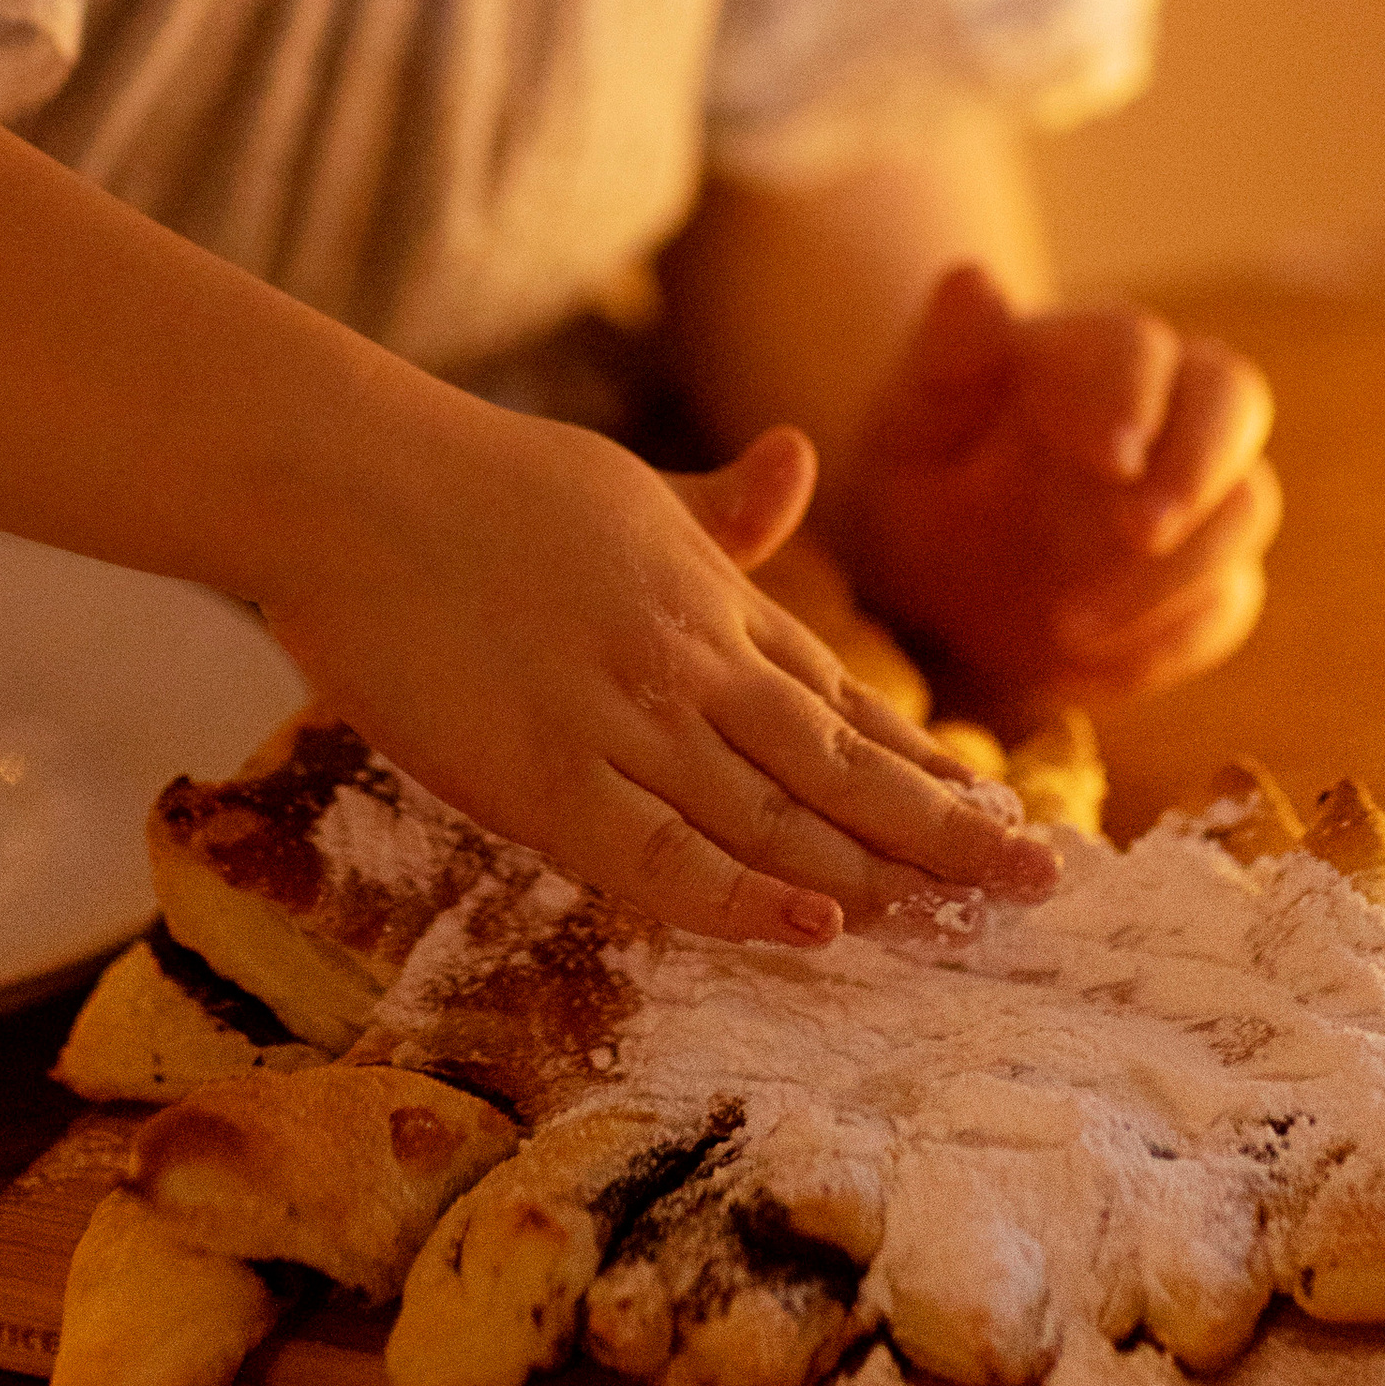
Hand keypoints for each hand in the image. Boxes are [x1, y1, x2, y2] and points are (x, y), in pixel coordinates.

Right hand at [254, 397, 1054, 951]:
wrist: (346, 478)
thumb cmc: (471, 479)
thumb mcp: (621, 483)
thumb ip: (715, 505)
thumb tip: (798, 459)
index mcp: (707, 594)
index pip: (840, 698)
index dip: (922, 762)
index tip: (997, 811)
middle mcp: (688, 657)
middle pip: (839, 760)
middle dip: (944, 826)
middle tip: (1038, 880)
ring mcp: (619, 715)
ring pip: (773, 813)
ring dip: (875, 872)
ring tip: (964, 919)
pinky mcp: (540, 772)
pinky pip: (657, 853)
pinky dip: (740, 895)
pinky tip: (816, 926)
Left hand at [838, 265, 1279, 729]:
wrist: (937, 602)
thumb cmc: (920, 490)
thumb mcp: (910, 429)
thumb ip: (945, 358)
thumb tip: (969, 276)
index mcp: (1087, 355)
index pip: (1140, 346)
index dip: (1135, 395)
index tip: (1111, 457)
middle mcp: (1163, 410)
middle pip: (1234, 399)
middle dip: (1199, 466)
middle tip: (1140, 531)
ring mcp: (1195, 496)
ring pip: (1243, 508)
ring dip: (1171, 571)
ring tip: (1066, 627)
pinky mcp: (1209, 580)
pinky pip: (1225, 605)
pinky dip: (1168, 638)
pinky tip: (1085, 664)